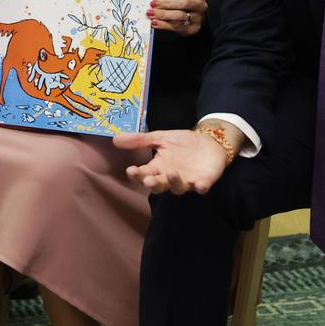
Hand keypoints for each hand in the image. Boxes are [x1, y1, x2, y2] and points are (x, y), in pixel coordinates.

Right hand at [113, 129, 230, 194]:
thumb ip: (139, 140)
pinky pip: (202, 187)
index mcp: (159, 168)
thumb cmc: (183, 142)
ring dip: (174, 182)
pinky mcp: (204, 180)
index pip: (145, 174)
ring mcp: (188, 181)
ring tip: (171, 173)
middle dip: (153, 183)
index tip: (131, 170)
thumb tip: (115, 139)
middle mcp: (171, 177)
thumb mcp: (160, 137)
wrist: (210, 141)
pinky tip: (199, 185)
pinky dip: (201, 187)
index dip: (138, 174)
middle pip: (159, 185)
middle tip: (148, 180)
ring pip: (178, 188)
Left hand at [149, 0, 206, 36]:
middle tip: (152, 4)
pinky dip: (163, 25)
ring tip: (151, 13)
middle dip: (166, 3)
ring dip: (163, 14)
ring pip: (180, 16)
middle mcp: (200, 5)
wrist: (194, 18)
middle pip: (184, 2)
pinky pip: (176, 27)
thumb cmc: (184, 5)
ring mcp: (197, 18)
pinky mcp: (191, 29)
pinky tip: (154, 23)